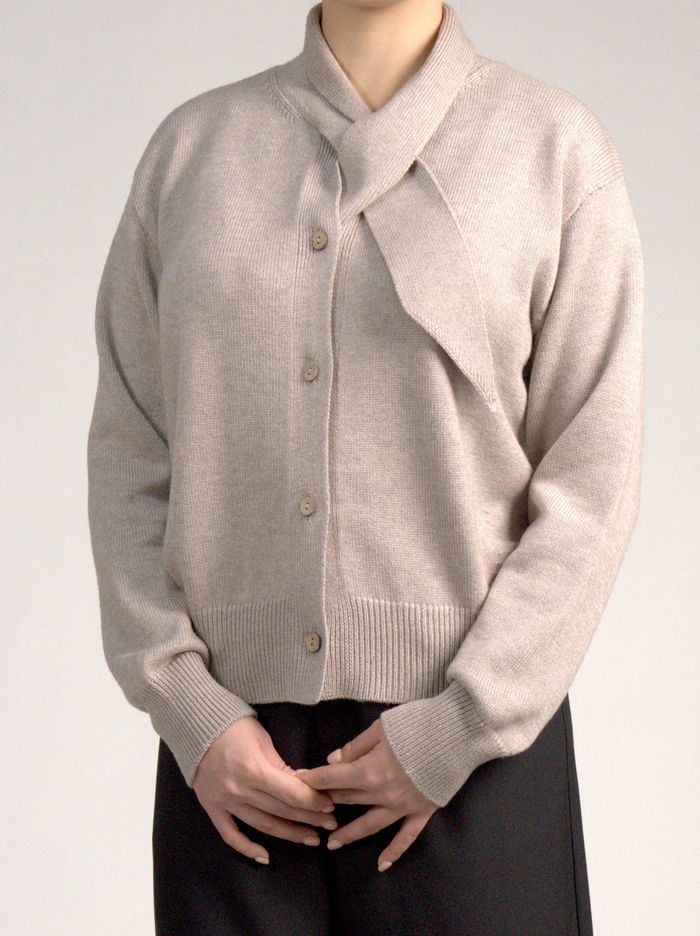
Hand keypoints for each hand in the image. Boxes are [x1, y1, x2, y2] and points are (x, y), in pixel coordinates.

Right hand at [192, 715, 337, 863]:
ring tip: (311, 839)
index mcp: (254, 770)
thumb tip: (304, 786)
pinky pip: (230, 834)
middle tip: (330, 824)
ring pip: (262, 825)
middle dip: (309, 818)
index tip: (331, 805)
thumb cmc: (236, 728)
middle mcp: (240, 790)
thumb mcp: (264, 741)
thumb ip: (282, 767)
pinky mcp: (212, 808)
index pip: (291, 794)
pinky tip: (265, 857)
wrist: (197, 727)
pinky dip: (247, 848)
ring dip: (289, 834)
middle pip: (281, 811)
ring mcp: (224, 802)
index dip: (314, 801)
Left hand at [296, 717, 438, 870]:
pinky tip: (381, 865)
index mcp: (369, 770)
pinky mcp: (422, 811)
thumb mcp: (381, 727)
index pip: (333, 777)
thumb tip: (334, 760)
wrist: (458, 732)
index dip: (314, 779)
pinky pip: (406, 837)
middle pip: (348, 798)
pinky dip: (394, 852)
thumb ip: (355, 746)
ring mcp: (402, 806)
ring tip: (331, 844)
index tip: (298, 781)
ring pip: (369, 824)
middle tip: (310, 808)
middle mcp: (382, 793)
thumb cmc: (418, 724)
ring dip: (349, 834)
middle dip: (328, 801)